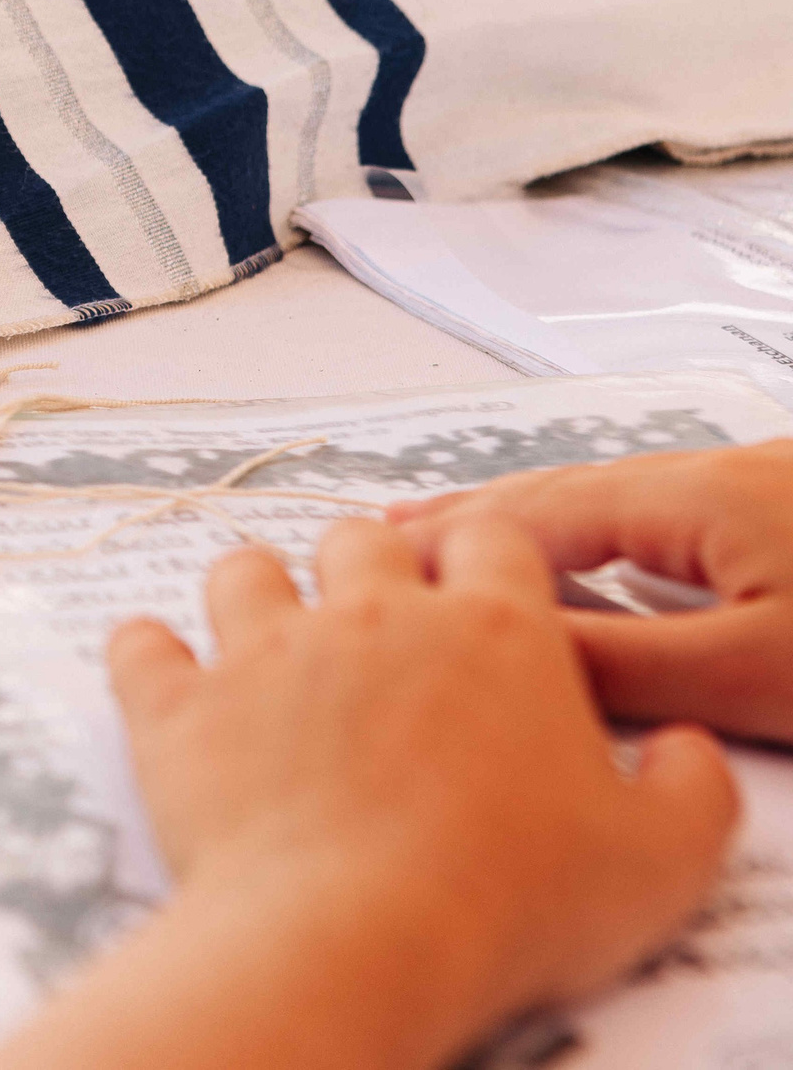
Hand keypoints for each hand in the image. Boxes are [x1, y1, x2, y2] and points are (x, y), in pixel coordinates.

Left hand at [84, 521, 733, 1069]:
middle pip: (359, 540)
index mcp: (495, 634)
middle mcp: (373, 618)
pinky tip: (156, 671)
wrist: (357, 940)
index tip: (476, 589)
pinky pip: (138, 646)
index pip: (491, 540)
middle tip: (375, 618)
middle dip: (367, 567)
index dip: (484, 557)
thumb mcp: (659, 860)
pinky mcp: (177, 708)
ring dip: (255, 593)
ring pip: (244, 570)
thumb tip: (682, 753)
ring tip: (268, 639)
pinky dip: (144, 654)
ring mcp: (264, 653)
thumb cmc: (509, 902)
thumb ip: (686, 792)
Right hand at [392, 440, 792, 745]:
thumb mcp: (757, 672)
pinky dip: (606, 525)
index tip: (388, 560)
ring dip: (541, 517)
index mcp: (702, 498)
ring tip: (478, 525)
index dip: (453, 539)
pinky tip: (604, 540)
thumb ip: (628, 662)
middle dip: (478, 515)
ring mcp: (769, 483)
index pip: (540, 514)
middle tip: (402, 532)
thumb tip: (517, 655)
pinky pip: (668, 508)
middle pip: (571, 492)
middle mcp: (729, 471)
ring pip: (622, 497)